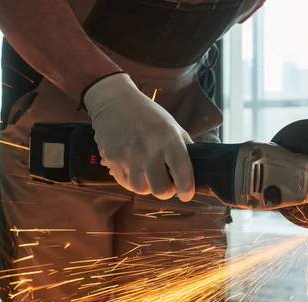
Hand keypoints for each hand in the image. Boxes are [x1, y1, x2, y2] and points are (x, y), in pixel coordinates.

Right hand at [83, 73, 194, 200]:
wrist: (114, 102)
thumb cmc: (148, 115)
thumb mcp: (172, 126)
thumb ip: (184, 148)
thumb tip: (195, 170)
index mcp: (169, 139)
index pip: (182, 173)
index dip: (187, 190)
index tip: (186, 194)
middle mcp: (149, 149)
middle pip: (160, 190)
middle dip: (166, 191)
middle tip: (166, 185)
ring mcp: (128, 156)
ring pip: (141, 189)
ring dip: (147, 186)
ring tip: (148, 174)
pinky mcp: (112, 160)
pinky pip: (124, 182)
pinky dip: (131, 181)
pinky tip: (134, 169)